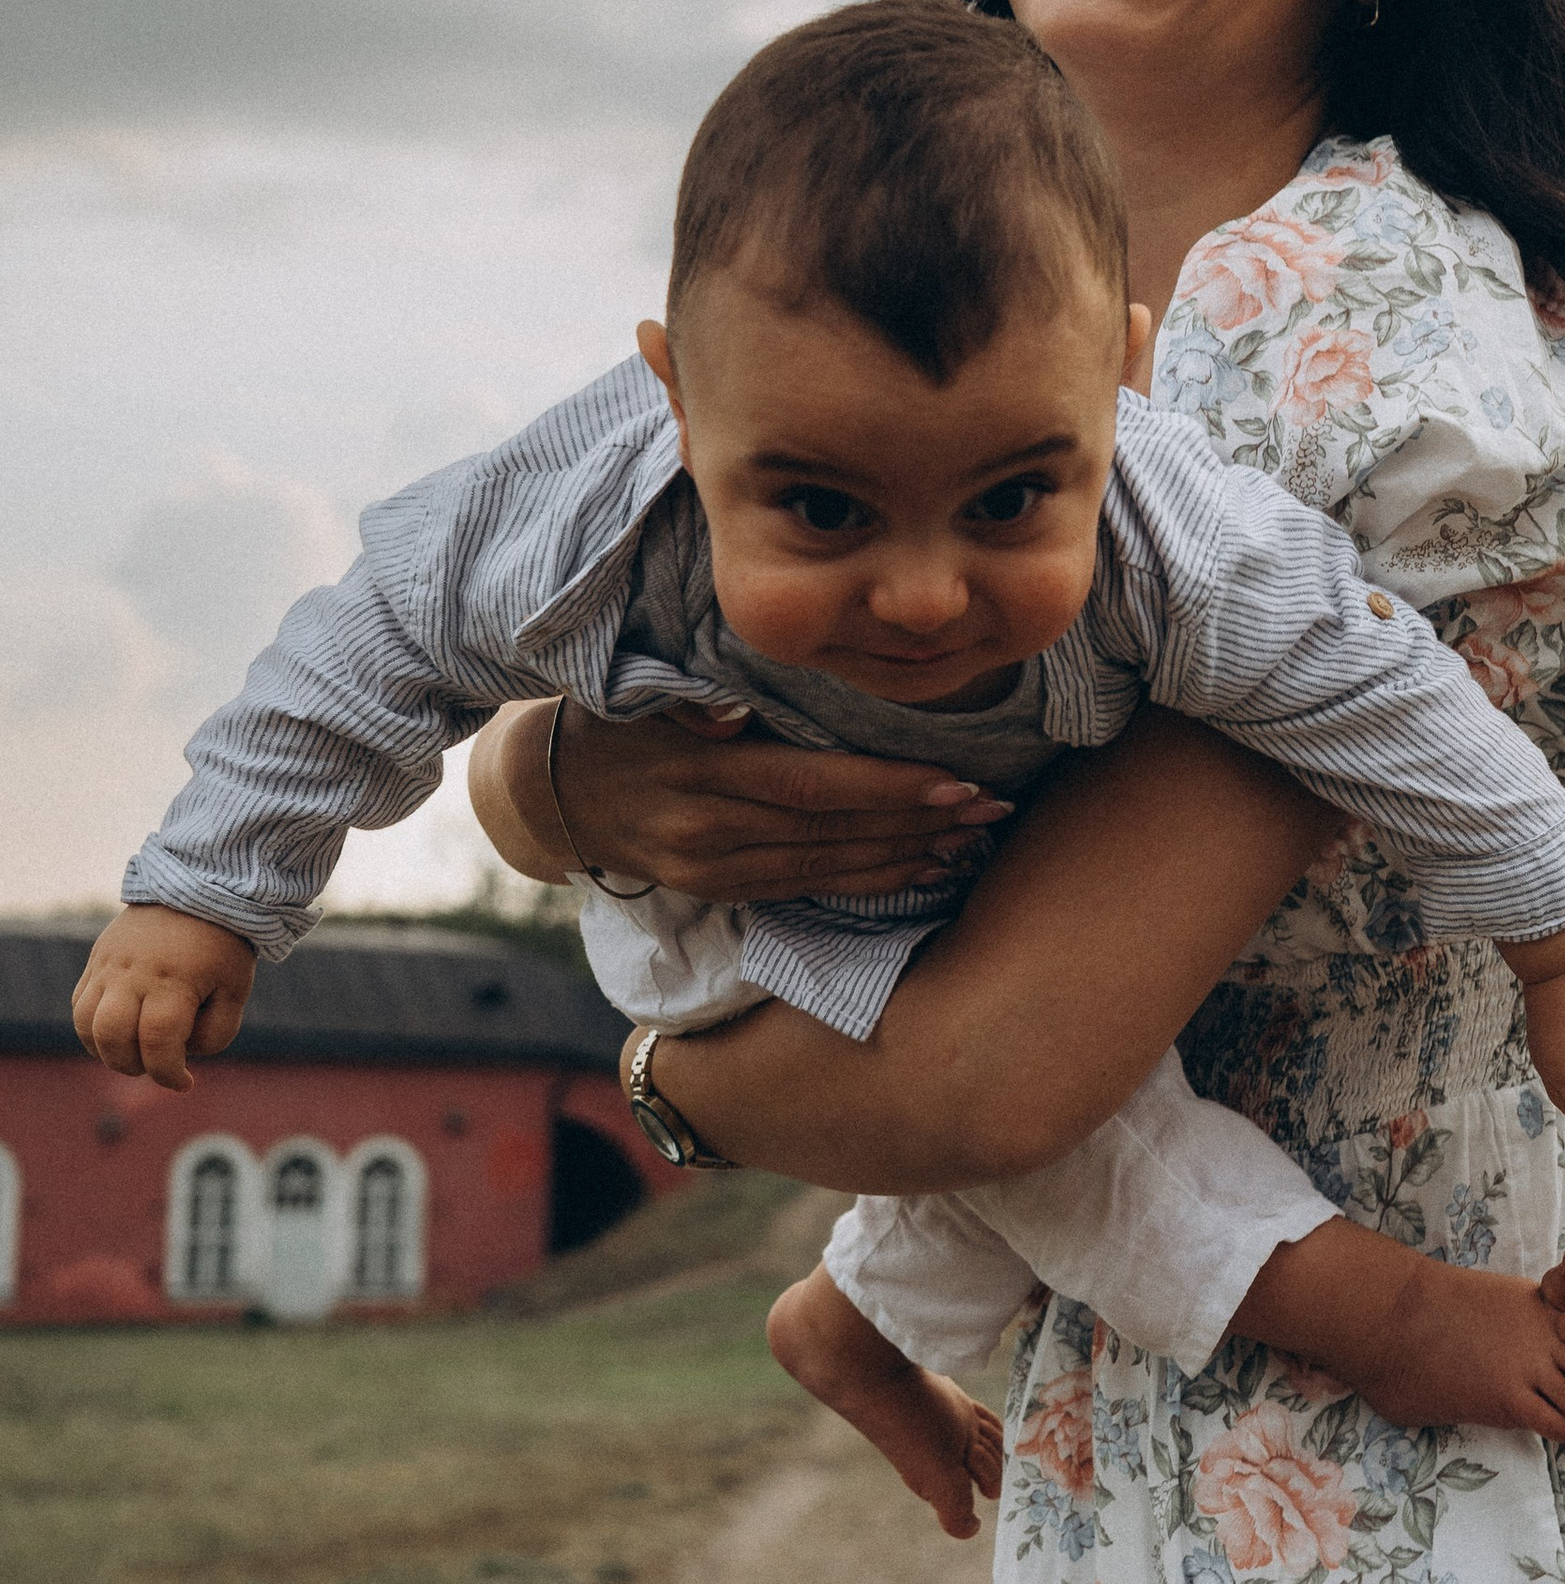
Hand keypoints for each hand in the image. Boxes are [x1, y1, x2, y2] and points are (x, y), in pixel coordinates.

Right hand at [73, 905, 256, 1092]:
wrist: (196, 890)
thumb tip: (181, 1056)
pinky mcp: (97, 960)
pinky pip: (80, 1005)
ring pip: (86, 1024)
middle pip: (112, 1036)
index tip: (185, 1083)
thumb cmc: (222, 946)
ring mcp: (109, 965)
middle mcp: (134, 973)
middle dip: (133, 1066)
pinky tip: (122, 1032)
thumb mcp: (235, 989)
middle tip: (157, 1064)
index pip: (158, 1042)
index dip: (168, 1073)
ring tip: (136, 1051)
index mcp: (174, 980)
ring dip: (106, 1052)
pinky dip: (93, 1030)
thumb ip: (215, 1032)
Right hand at [487, 697, 1013, 901]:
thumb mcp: (639, 694)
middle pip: (834, 830)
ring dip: (908, 856)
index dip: (888, 787)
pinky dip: (868, 881)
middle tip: (995, 809)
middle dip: (920, 823)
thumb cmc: (614, 719)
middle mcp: (709, 830)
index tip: (957, 781)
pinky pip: (807, 888)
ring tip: (976, 840)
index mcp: (700, 771)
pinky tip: (921, 870)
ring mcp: (713, 868)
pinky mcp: (718, 890)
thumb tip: (724, 715)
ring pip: (829, 866)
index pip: (812, 784)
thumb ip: (689, 703)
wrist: (549, 790)